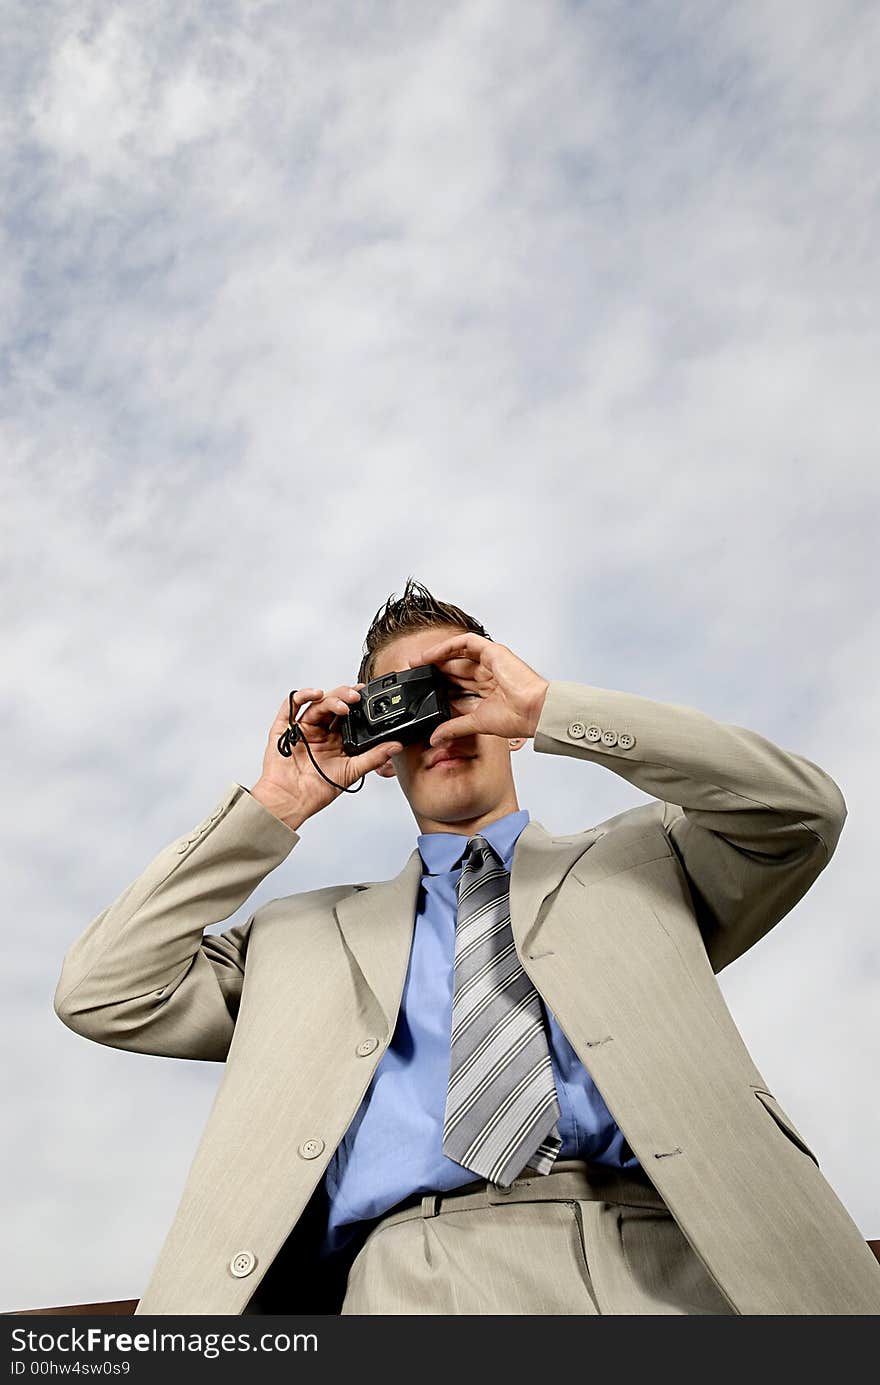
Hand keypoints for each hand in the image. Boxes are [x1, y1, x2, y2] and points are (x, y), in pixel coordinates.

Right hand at [250, 685, 403, 827]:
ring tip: (343, 703)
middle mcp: (319, 732)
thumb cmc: (316, 791)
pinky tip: (315, 695)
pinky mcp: (284, 729)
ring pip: (316, 704)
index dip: (356, 703)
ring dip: (330, 698)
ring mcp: (302, 729)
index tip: (366, 695)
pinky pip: (290, 707)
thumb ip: (373, 757)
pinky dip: (301, 696)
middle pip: (332, 704)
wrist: (292, 800)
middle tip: (356, 697)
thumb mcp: (351, 772)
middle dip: (345, 697)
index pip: (347, 715)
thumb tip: (395, 746)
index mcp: (335, 740)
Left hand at [408, 633, 549, 745]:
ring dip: (437, 658)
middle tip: (415, 675)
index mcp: (488, 692)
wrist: (534, 710)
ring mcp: (491, 662)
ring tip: (417, 663)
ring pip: (458, 655)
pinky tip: (431, 655)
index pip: (458, 687)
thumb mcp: (477, 723)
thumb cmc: (518, 718)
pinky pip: (465, 643)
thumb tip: (436, 737)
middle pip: (455, 670)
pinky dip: (447, 647)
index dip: (440, 689)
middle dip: (435, 673)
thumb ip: (454, 727)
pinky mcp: (493, 651)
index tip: (422, 694)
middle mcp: (489, 675)